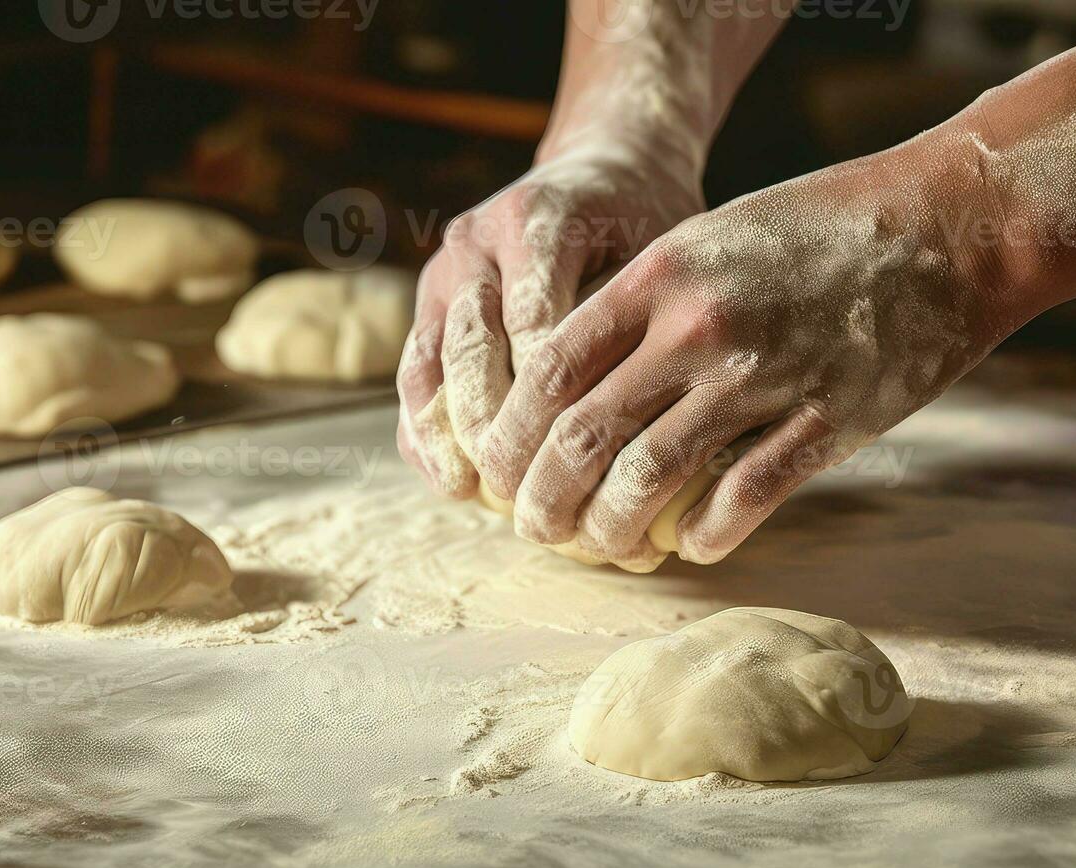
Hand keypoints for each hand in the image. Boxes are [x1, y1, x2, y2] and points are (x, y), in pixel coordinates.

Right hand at [395, 140, 704, 497]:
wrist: (604, 167)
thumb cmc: (646, 221)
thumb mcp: (659, 253)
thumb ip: (635, 320)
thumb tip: (640, 419)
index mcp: (539, 221)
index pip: (533, 323)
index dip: (547, 399)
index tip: (573, 459)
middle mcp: (479, 242)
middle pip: (474, 350)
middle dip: (494, 428)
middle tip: (523, 491)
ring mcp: (445, 270)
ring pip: (431, 364)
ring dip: (448, 435)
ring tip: (473, 492)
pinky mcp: (429, 300)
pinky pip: (415, 371)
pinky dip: (424, 426)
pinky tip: (449, 478)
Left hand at [474, 130, 1020, 565]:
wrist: (947, 224)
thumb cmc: (819, 227)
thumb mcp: (709, 237)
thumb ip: (642, 302)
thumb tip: (574, 378)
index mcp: (658, 278)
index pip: (549, 372)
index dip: (510, 435)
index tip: (498, 472)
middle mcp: (696, 330)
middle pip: (582, 436)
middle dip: (542, 500)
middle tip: (535, 529)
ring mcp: (763, 379)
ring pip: (647, 480)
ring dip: (609, 531)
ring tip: (600, 549)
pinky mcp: (827, 422)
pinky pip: (741, 500)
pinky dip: (702, 536)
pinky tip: (688, 547)